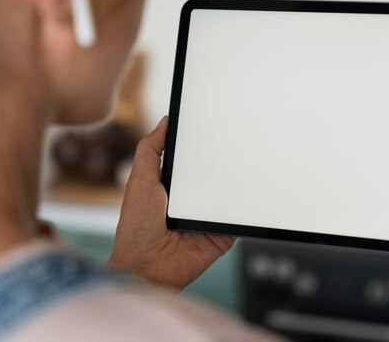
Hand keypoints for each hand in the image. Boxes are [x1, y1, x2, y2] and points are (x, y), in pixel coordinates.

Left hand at [108, 117, 235, 289]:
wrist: (148, 268)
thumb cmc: (136, 228)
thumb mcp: (140, 179)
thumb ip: (150, 149)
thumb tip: (165, 121)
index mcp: (173, 185)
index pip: (192, 159)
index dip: (202, 143)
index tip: (215, 125)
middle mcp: (192, 200)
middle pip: (215, 173)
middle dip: (225, 160)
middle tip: (239, 140)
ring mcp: (208, 217)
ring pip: (230, 193)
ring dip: (237, 183)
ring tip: (249, 163)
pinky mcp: (222, 233)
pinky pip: (239, 217)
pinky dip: (246, 208)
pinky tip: (252, 194)